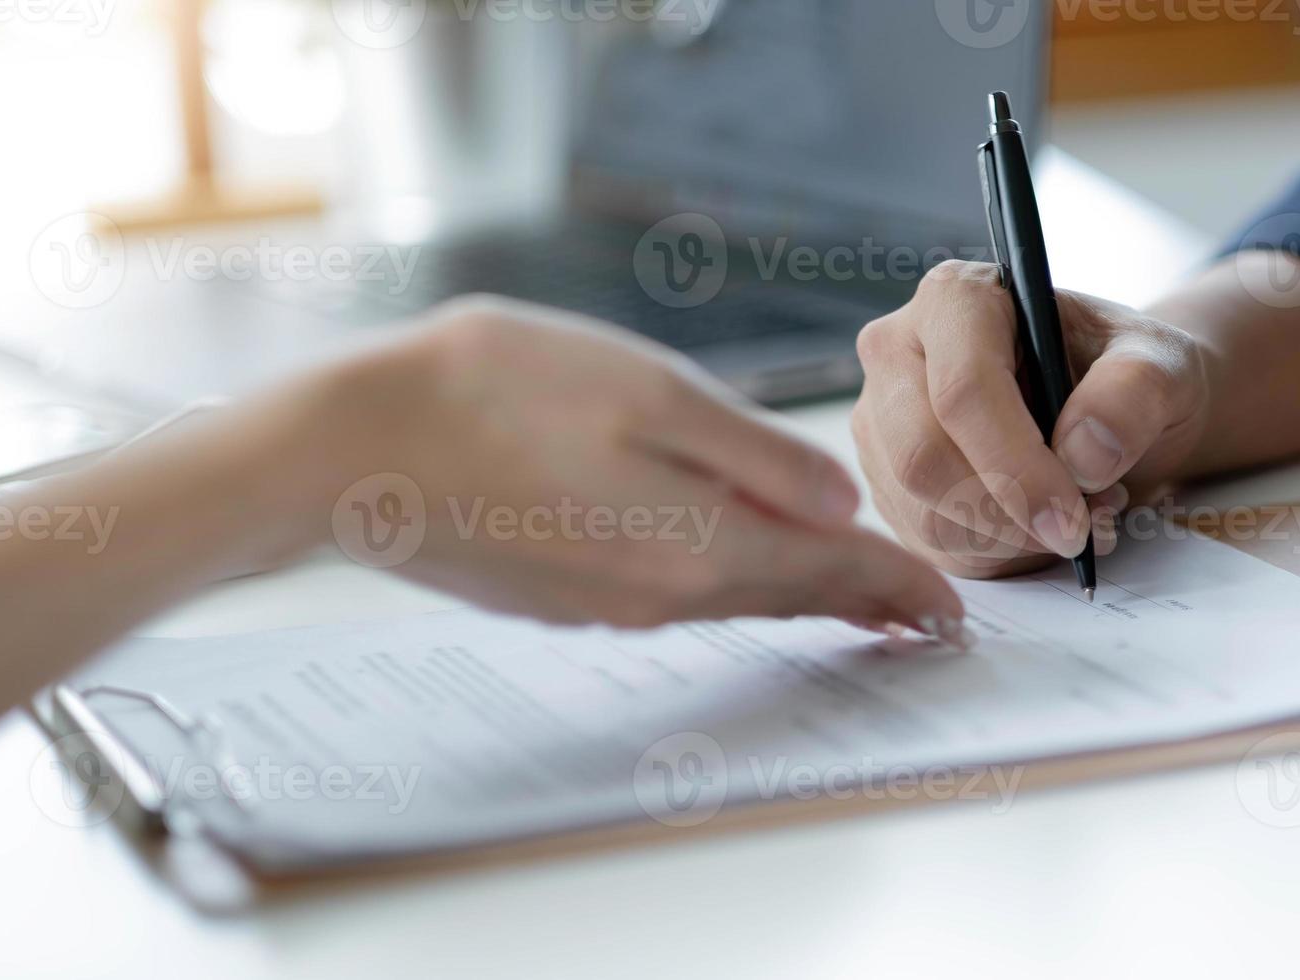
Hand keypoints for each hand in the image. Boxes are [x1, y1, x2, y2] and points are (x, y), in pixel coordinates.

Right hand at [323, 296, 965, 637]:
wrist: (348, 451)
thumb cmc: (492, 394)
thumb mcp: (648, 392)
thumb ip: (753, 453)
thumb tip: (839, 500)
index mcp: (698, 545)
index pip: (833, 573)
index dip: (901, 587)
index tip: (951, 610)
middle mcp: (662, 594)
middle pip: (791, 596)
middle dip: (865, 601)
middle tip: (924, 615)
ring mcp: (609, 602)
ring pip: (736, 597)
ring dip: (802, 593)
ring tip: (855, 591)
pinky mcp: (567, 594)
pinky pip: (679, 593)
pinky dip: (733, 581)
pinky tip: (739, 561)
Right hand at [851, 261, 1207, 577]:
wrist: (1114, 406)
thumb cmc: (1128, 372)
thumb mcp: (1162, 365)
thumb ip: (1134, 393)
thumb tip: (1082, 455)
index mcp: (957, 298)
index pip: (964, 392)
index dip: (1016, 468)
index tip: (1071, 520)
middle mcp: (899, 351)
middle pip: (923, 458)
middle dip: (1009, 516)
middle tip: (1079, 531)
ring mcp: (882, 420)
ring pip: (923, 512)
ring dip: (1009, 540)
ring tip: (1075, 514)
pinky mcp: (887, 478)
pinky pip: (928, 543)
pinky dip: (996, 554)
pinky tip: (1038, 527)